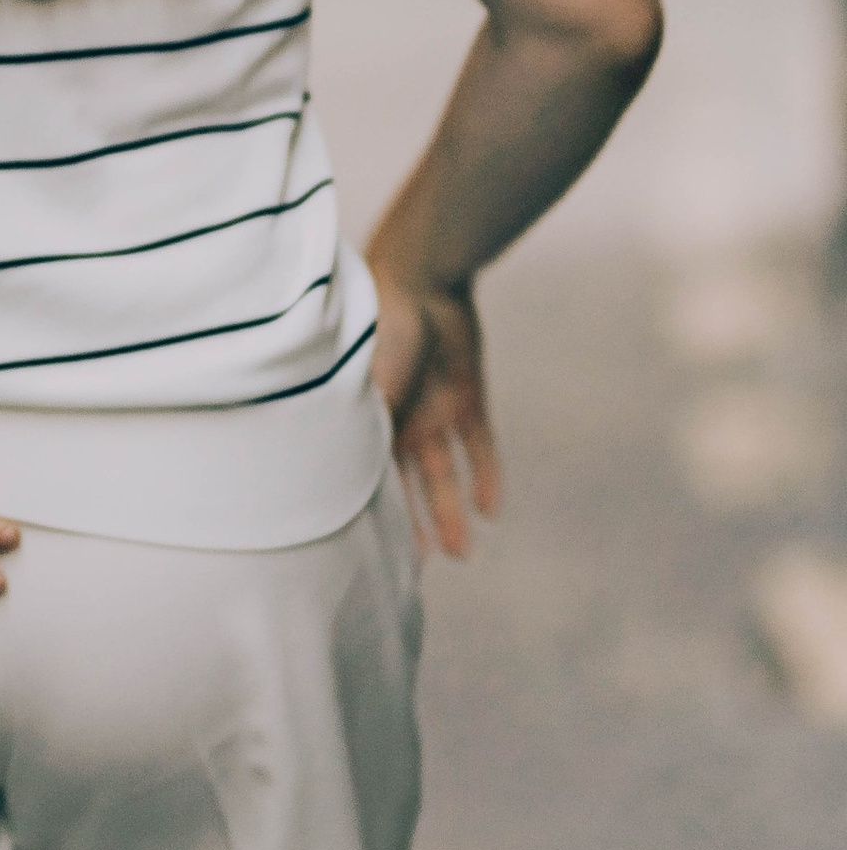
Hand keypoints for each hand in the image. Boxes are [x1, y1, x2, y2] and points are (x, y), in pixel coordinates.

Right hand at [372, 263, 498, 557]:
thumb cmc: (379, 330)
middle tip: (420, 571)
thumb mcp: (365, 387)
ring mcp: (432, 409)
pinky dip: (486, 474)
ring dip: (451, 510)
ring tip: (463, 553)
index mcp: (364, 418)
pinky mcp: (466, 397)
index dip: (368, 514)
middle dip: (413, 525)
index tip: (366, 553)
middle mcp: (396, 419)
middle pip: (406, 485)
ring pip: (443, 472)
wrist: (423, 278)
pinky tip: (493, 510)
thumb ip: (364, 431)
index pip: (365, 476)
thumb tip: (356, 486)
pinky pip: (478, 443)